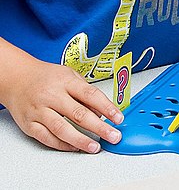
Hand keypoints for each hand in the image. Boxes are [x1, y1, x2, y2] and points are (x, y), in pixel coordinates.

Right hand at [0, 50, 123, 152]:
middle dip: (99, 128)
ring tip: (94, 147)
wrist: (16, 78)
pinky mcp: (29, 124)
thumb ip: (85, 92)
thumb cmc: (45, 77)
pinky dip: (62, 144)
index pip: (91, 95)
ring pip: (62, 129)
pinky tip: (74, 147)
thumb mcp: (69, 75)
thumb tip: (101, 112)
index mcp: (66, 82)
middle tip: (113, 136)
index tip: (118, 118)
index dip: (107, 107)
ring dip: (81, 140)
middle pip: (79, 114)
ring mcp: (39, 111)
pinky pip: (46, 137)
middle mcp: (52, 96)